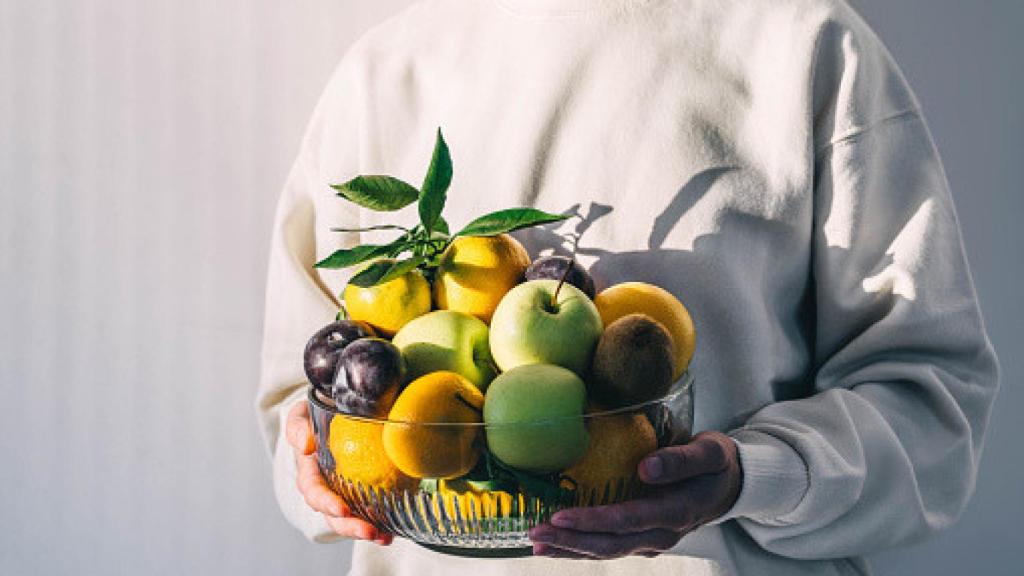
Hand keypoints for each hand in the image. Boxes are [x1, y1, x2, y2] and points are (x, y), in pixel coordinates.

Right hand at [285, 400, 392, 544]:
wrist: (339, 412)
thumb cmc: (317, 415)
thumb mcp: (302, 415)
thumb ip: (299, 426)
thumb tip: (305, 446)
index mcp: (309, 472)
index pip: (313, 491)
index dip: (326, 502)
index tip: (342, 509)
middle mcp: (325, 490)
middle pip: (333, 515)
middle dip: (350, 526)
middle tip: (369, 531)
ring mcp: (343, 495)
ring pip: (351, 521)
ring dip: (366, 531)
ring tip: (384, 538)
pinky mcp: (362, 495)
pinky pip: (370, 513)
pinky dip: (382, 524)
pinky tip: (394, 531)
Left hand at [529, 431, 741, 558]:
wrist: (729, 485)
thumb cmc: (716, 464)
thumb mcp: (709, 454)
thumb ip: (680, 461)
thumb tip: (645, 468)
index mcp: (676, 512)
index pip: (628, 521)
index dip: (593, 521)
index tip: (561, 515)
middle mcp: (662, 534)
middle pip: (611, 544)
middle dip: (571, 541)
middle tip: (536, 532)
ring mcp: (651, 541)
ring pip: (607, 552)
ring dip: (570, 549)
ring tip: (536, 543)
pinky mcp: (642, 539)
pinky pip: (609, 547)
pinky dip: (581, 548)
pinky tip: (556, 543)